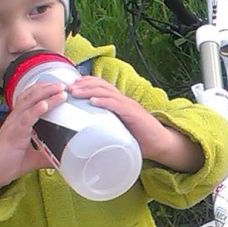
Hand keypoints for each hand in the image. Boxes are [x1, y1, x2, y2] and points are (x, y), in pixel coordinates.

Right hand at [0, 81, 63, 200]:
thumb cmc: (8, 164)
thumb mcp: (33, 158)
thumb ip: (47, 155)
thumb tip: (64, 158)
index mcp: (19, 121)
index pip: (31, 99)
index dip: (44, 90)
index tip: (60, 86)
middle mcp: (15, 119)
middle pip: (30, 96)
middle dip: (47, 87)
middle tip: (64, 84)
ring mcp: (13, 125)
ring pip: (29, 104)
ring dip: (44, 94)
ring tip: (59, 89)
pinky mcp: (13, 135)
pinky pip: (25, 119)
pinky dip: (35, 110)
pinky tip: (45, 104)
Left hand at [68, 76, 204, 172]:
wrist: (160, 144)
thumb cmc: (138, 139)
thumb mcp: (117, 130)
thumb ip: (104, 128)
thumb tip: (82, 137)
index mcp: (118, 102)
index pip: (100, 85)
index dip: (85, 82)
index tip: (69, 85)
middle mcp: (123, 100)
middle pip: (100, 85)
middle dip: (82, 84)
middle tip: (67, 87)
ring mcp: (128, 106)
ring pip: (106, 92)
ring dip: (89, 90)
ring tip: (75, 92)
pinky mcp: (133, 114)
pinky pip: (117, 105)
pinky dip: (104, 102)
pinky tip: (93, 102)